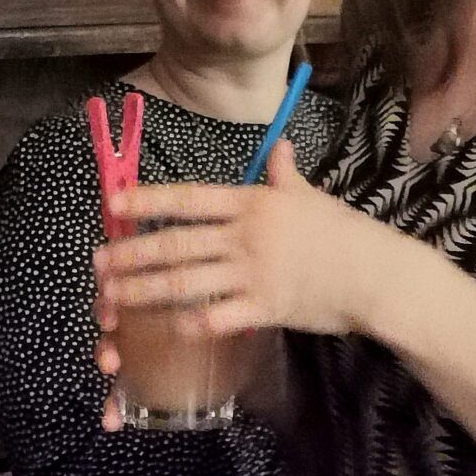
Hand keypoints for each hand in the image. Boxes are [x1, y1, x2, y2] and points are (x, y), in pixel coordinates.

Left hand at [93, 139, 395, 353]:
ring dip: (142, 290)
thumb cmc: (345, 234)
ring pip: (184, 282)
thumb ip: (286, 175)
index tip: (114, 200)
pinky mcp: (263, 309)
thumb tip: (279, 147)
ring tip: (112, 296)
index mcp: (253, 202)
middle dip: (131, 253)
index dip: (148, 198)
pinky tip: (163, 328)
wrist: (377, 276)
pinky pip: (215, 317)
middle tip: (98, 262)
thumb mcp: (312, 197)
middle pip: (175, 243)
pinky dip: (186, 323)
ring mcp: (252, 273)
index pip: (189, 198)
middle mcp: (245, 235)